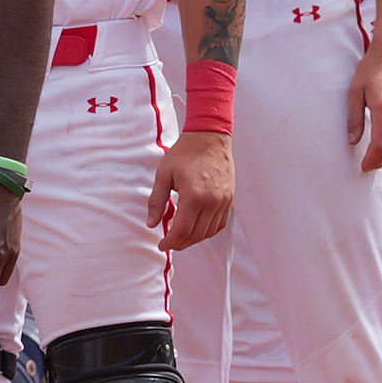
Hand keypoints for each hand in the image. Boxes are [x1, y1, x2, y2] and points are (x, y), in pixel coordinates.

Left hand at [149, 130, 232, 250]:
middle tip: (169, 243)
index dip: (170, 242)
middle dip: (181, 243)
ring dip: (194, 239)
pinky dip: (208, 231)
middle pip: (196, 235)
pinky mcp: (230, 199)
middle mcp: (212, 201)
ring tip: (181, 237)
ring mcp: (224, 201)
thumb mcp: (164, 174)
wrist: (209, 137)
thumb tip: (151, 224)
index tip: (162, 245)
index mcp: (194, 196)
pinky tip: (197, 228)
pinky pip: (220, 224)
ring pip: (209, 232)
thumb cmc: (185, 153)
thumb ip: (156, 201)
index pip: (182, 230)